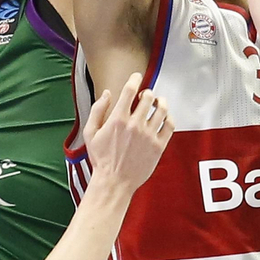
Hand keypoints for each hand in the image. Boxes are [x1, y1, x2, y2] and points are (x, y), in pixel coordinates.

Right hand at [84, 73, 172, 191]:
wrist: (114, 182)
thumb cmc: (101, 159)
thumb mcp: (90, 133)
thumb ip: (97, 110)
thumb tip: (107, 93)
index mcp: (117, 119)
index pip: (130, 90)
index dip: (134, 78)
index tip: (136, 77)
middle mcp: (134, 125)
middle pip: (148, 97)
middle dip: (147, 92)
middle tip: (145, 96)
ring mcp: (148, 135)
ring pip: (161, 109)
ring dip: (160, 102)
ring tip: (157, 103)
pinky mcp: (159, 146)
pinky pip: (170, 125)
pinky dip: (168, 117)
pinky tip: (163, 117)